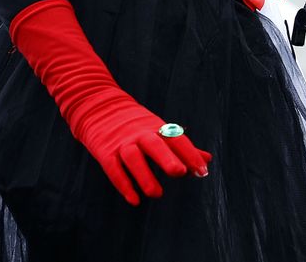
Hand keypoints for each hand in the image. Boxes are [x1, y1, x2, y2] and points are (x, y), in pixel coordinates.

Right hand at [72, 97, 212, 205]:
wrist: (98, 106)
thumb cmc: (135, 124)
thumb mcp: (158, 130)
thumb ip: (181, 147)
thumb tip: (208, 159)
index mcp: (156, 128)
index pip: (175, 139)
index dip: (189, 154)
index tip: (202, 171)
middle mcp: (140, 134)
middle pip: (153, 144)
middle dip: (166, 158)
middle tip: (179, 173)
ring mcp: (121, 143)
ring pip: (132, 158)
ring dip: (144, 176)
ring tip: (156, 194)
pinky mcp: (105, 152)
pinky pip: (113, 169)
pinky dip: (123, 185)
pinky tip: (134, 200)